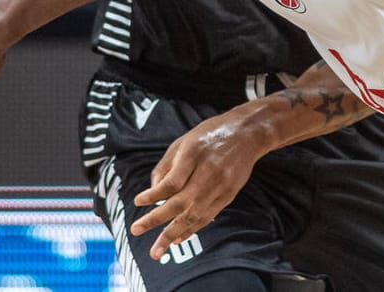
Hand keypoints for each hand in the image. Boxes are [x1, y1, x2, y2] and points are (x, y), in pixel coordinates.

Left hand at [129, 111, 270, 260]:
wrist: (247, 134)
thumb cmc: (210, 135)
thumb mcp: (183, 142)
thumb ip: (166, 166)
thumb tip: (152, 192)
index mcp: (194, 154)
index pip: (171, 182)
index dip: (153, 194)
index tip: (138, 202)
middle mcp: (208, 172)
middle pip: (180, 202)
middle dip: (156, 219)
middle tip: (136, 230)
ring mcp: (220, 186)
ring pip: (194, 215)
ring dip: (172, 234)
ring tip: (157, 249)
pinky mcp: (228, 195)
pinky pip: (207, 217)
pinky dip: (191, 229)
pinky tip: (177, 238)